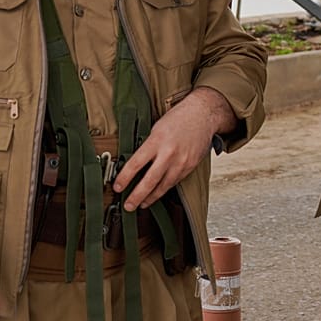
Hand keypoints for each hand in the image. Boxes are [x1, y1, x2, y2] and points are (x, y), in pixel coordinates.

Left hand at [113, 86, 236, 211]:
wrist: (203, 114)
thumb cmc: (178, 118)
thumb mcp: (157, 128)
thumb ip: (147, 146)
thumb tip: (134, 163)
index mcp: (157, 140)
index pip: (136, 163)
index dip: (125, 178)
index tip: (117, 187)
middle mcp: (169, 153)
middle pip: (150, 180)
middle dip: (137, 196)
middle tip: (128, 206)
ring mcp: (181, 162)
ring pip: (163, 186)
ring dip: (151, 197)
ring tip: (141, 204)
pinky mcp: (190, 166)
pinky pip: (174, 182)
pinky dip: (164, 189)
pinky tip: (158, 193)